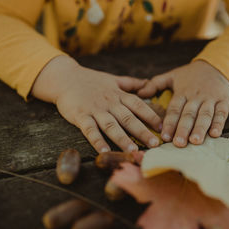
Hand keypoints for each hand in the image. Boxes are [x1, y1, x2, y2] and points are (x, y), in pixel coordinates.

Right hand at [31, 56, 161, 152]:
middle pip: (128, 118)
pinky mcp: (81, 116)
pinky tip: (104, 151)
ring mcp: (95, 110)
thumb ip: (131, 83)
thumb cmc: (91, 80)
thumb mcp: (113, 79)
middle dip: (142, 132)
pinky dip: (97, 141)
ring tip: (133, 150)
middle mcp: (109, 103)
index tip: (162, 127)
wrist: (65, 77)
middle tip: (155, 145)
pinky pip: (90, 130)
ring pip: (111, 126)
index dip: (151, 116)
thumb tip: (148, 83)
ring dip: (122, 139)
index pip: (138, 105)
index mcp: (119, 95)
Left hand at [137, 60, 228, 146]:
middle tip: (178, 143)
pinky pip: (221, 113)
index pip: (174, 109)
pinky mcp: (224, 101)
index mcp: (182, 92)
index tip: (164, 136)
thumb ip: (155, 84)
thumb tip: (139, 93)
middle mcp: (195, 96)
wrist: (217, 64)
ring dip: (200, 129)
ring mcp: (210, 99)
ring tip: (195, 142)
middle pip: (189, 114)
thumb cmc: (191, 75)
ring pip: (205, 115)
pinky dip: (218, 124)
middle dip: (183, 129)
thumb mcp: (172, 75)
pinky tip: (215, 134)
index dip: (169, 123)